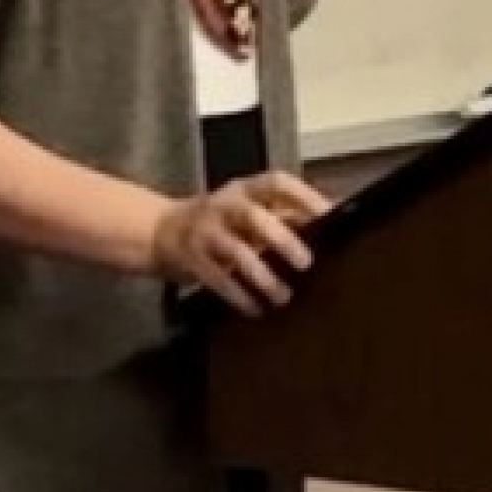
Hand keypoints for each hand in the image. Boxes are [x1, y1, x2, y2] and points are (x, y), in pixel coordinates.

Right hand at [151, 171, 330, 315]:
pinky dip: (238, 295)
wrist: (160, 231)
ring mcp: (205, 232)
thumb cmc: (220, 220)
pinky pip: (217, 279)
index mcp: (244, 189)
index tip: (329, 214)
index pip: (276, 182)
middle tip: (306, 262)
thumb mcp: (248, 210)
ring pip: (235, 251)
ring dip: (261, 276)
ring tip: (283, 296)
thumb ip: (283, 215)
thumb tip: (331, 220)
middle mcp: (224, 205)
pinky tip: (256, 309)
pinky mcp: (191, 259)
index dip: (303, 196)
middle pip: (253, 216)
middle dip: (281, 239)